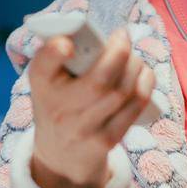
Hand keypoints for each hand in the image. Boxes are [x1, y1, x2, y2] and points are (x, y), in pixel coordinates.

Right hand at [29, 25, 155, 187]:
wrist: (61, 154)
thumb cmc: (59, 103)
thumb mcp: (49, 79)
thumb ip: (64, 54)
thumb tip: (97, 33)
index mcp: (41, 85)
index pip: (42, 67)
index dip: (54, 53)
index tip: (67, 44)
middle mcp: (58, 109)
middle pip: (98, 80)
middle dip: (119, 53)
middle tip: (123, 38)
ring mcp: (83, 128)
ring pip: (122, 92)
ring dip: (136, 67)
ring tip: (134, 57)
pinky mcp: (107, 140)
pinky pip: (134, 107)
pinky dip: (145, 85)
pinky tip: (144, 73)